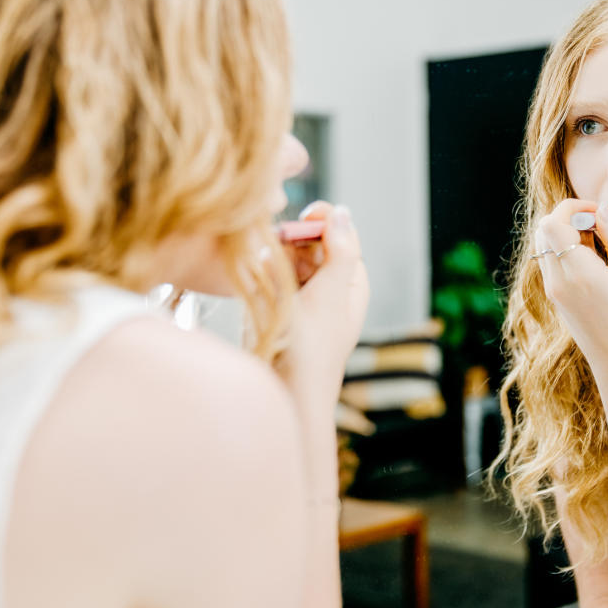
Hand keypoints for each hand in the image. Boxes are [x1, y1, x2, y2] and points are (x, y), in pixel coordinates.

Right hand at [277, 201, 369, 413]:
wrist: (285, 395)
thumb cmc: (311, 351)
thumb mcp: (328, 296)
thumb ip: (337, 252)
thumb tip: (343, 212)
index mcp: (350, 281)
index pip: (342, 234)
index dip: (324, 221)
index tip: (304, 215)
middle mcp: (327, 286)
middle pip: (309, 243)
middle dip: (292, 242)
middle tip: (276, 249)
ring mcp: (300, 297)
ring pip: (284, 258)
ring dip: (274, 261)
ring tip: (268, 280)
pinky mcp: (275, 307)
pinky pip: (267, 278)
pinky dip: (261, 278)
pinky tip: (257, 290)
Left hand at [534, 199, 607, 370]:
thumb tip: (601, 212)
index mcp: (578, 272)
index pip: (552, 222)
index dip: (574, 208)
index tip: (599, 214)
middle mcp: (557, 280)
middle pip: (543, 229)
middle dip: (568, 218)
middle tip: (599, 229)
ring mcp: (552, 290)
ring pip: (544, 244)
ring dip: (566, 234)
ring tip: (598, 247)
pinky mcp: (554, 297)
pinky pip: (550, 261)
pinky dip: (565, 251)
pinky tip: (592, 263)